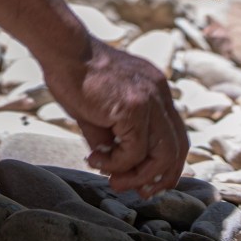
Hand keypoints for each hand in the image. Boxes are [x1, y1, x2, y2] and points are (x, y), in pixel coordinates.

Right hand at [42, 37, 187, 196]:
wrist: (62, 49)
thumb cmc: (74, 74)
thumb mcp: (101, 109)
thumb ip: (114, 136)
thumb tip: (117, 170)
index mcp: (155, 88)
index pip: (175, 134)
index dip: (166, 164)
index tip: (147, 182)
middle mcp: (159, 92)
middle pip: (177, 147)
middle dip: (157, 176)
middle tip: (134, 191)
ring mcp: (150, 98)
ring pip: (161, 154)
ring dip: (136, 175)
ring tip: (111, 179)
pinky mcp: (135, 107)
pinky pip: (135, 151)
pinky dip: (116, 164)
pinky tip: (95, 159)